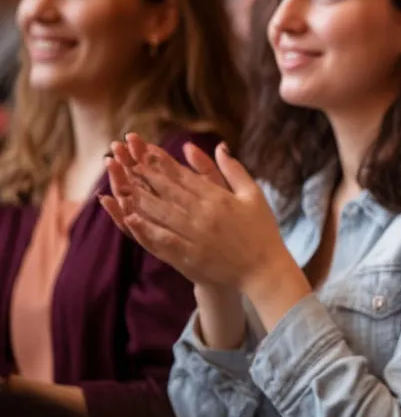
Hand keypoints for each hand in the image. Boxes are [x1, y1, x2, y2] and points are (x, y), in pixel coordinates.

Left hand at [101, 134, 294, 292]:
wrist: (263, 271)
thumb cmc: (261, 230)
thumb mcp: (254, 194)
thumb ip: (234, 170)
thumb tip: (220, 145)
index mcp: (220, 199)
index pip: (185, 177)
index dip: (164, 164)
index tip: (145, 152)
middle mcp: (205, 216)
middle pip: (169, 192)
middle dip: (145, 177)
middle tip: (125, 163)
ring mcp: (195, 237)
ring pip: (161, 214)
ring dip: (140, 199)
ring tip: (121, 186)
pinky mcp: (188, 258)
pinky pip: (162, 240)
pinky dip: (145, 229)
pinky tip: (130, 219)